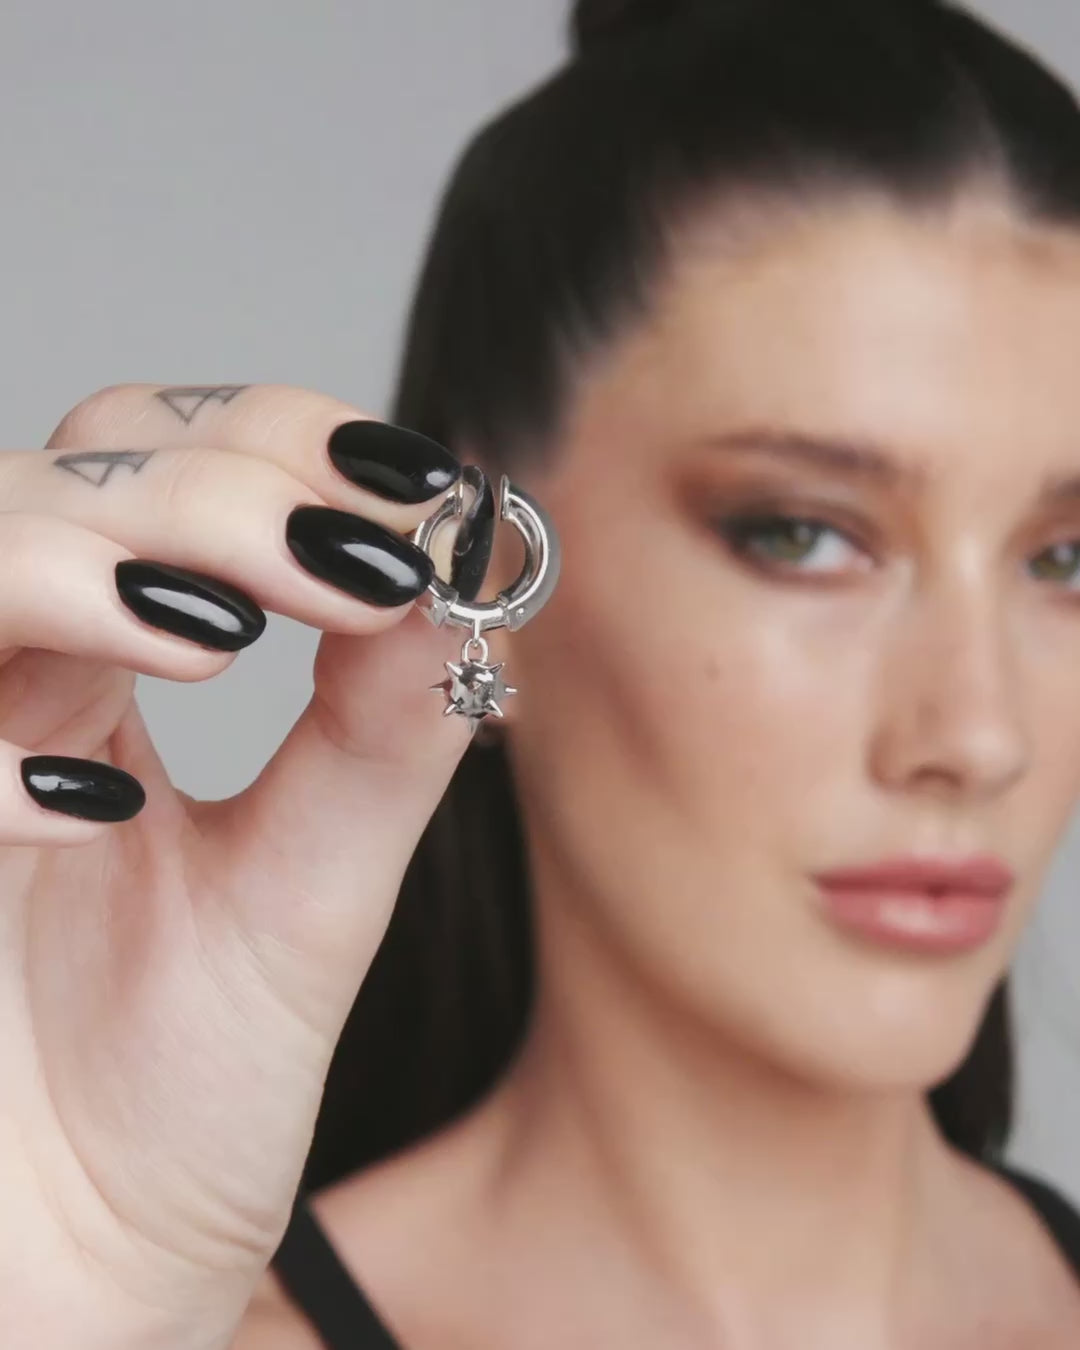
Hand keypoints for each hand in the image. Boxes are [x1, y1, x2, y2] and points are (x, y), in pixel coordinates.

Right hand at [0, 384, 475, 1348]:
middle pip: (67, 479)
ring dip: (91, 558)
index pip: (169, 472)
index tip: (414, 496)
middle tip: (349, 551)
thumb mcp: (312, 897)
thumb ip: (379, 739)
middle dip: (210, 481)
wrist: (91, 1276)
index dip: (281, 447)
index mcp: (104, 681)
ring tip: (226, 623)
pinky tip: (96, 809)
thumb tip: (464, 581)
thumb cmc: (181, 1091)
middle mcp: (8, 697)